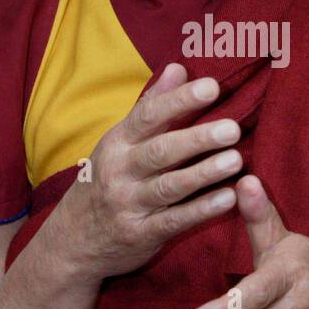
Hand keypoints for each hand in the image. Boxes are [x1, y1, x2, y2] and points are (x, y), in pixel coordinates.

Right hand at [54, 62, 242, 281]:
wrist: (72, 241)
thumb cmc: (105, 180)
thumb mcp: (119, 142)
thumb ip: (151, 105)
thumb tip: (179, 67)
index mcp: (117, 142)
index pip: (149, 115)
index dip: (180, 100)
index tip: (212, 87)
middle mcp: (120, 171)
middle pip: (160, 151)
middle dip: (197, 139)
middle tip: (232, 128)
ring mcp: (129, 204)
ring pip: (169, 186)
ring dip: (203, 173)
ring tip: (236, 160)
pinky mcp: (140, 235)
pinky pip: (174, 221)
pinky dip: (201, 211)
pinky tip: (228, 199)